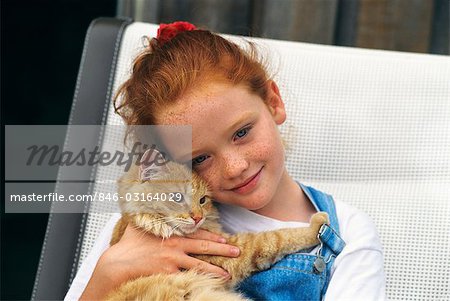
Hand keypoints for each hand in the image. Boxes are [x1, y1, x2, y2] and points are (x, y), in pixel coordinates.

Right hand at [80, 225, 239, 299]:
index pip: (198, 234)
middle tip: (236, 252)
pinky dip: (199, 282)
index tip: (225, 239)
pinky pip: (188, 279)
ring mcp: (173, 262)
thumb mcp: (140, 223)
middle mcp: (176, 247)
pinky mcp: (169, 275)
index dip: (213, 236)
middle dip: (222, 251)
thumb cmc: (128, 244)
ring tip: (228, 275)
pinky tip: (208, 285)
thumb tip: (149, 198)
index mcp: (172, 234)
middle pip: (204, 248)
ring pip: (200, 266)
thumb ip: (149, 212)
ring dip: (215, 270)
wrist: (117, 264)